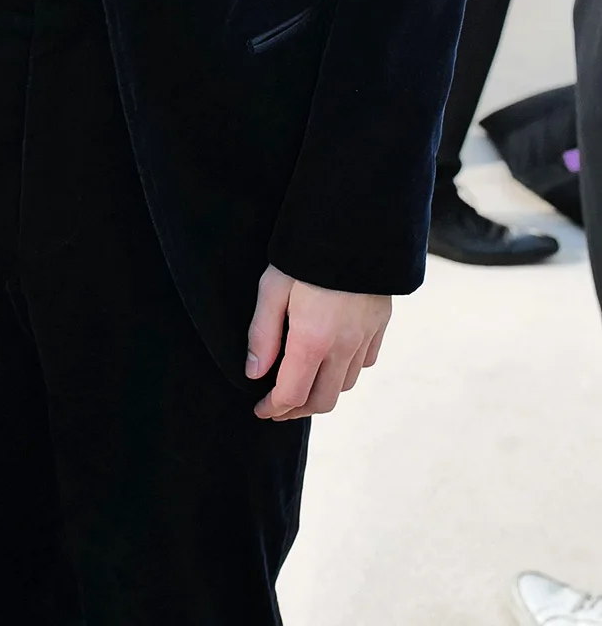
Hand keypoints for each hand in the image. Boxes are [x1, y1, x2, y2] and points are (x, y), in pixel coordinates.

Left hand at [246, 264, 390, 420]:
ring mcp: (366, 337)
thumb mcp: (272, 287)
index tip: (260, 410)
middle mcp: (344, 347)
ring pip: (346, 385)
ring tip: (301, 384)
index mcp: (313, 341)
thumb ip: (262, 334)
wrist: (354, 225)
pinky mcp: (380, 324)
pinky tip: (332, 360)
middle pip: (323, 401)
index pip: (292, 394)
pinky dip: (346, 371)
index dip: (274, 408)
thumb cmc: (305, 253)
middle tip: (277, 406)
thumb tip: (255, 373)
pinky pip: (365, 362)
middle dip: (297, 410)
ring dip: (322, 393)